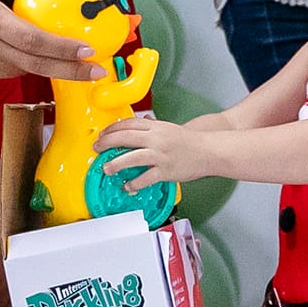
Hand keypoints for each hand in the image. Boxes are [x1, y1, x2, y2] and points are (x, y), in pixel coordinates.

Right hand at [0, 0, 103, 84]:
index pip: (33, 40)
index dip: (63, 49)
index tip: (87, 51)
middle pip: (35, 64)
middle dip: (70, 71)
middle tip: (97, 72)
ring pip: (21, 68)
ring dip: (45, 65)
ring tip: (68, 60)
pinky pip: (2, 71)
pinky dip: (14, 61)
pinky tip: (10, 50)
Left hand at [94, 116, 210, 187]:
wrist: (210, 151)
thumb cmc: (191, 142)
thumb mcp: (170, 128)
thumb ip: (155, 126)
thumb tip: (143, 120)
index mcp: (156, 126)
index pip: (128, 124)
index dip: (112, 129)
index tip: (103, 135)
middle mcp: (156, 138)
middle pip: (125, 137)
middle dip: (106, 143)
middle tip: (97, 148)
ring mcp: (160, 155)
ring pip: (131, 157)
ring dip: (115, 164)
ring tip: (106, 168)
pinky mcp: (166, 170)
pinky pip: (145, 178)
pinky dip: (134, 183)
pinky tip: (128, 186)